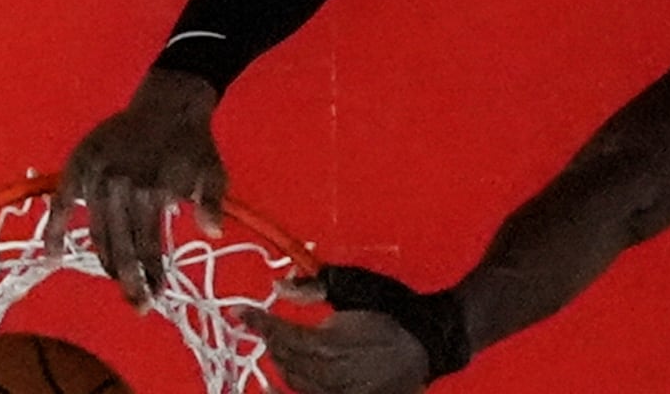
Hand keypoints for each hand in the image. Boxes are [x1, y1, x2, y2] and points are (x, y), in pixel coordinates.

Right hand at [50, 69, 224, 305]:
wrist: (169, 100)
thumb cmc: (194, 142)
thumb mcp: (213, 172)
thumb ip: (212, 203)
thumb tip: (214, 233)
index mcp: (151, 190)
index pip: (147, 246)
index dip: (152, 275)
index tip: (157, 297)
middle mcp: (120, 186)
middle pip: (120, 247)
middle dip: (129, 281)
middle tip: (138, 306)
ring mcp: (96, 176)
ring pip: (97, 233)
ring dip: (105, 263)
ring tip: (117, 282)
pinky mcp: (80, 165)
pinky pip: (61, 204)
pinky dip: (55, 229)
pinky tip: (54, 254)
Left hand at [241, 291, 435, 393]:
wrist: (429, 339)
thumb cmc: (392, 309)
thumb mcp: (353, 289)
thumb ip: (314, 290)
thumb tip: (279, 286)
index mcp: (330, 341)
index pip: (282, 333)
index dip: (258, 322)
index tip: (240, 312)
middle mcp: (329, 373)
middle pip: (284, 360)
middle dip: (270, 339)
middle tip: (263, 324)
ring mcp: (339, 393)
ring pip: (294, 382)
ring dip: (278, 364)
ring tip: (273, 348)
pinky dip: (288, 391)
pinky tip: (273, 386)